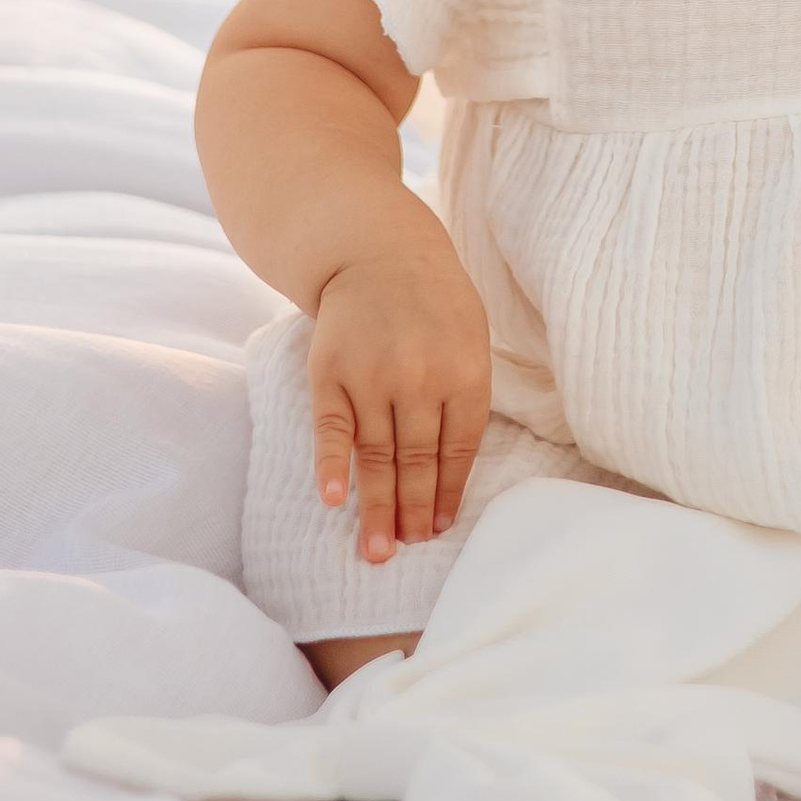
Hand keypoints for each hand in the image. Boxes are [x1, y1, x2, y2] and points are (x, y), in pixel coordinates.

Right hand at [307, 231, 492, 559]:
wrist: (376, 249)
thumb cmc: (433, 300)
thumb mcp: (470, 337)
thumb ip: (466, 396)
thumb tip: (454, 469)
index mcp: (465, 371)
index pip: (458, 449)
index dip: (447, 492)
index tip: (438, 527)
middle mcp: (420, 377)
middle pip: (417, 459)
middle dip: (413, 511)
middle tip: (406, 551)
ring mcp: (372, 375)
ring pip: (377, 455)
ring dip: (377, 506)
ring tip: (378, 550)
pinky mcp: (330, 372)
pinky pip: (331, 428)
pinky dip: (331, 464)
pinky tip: (333, 499)